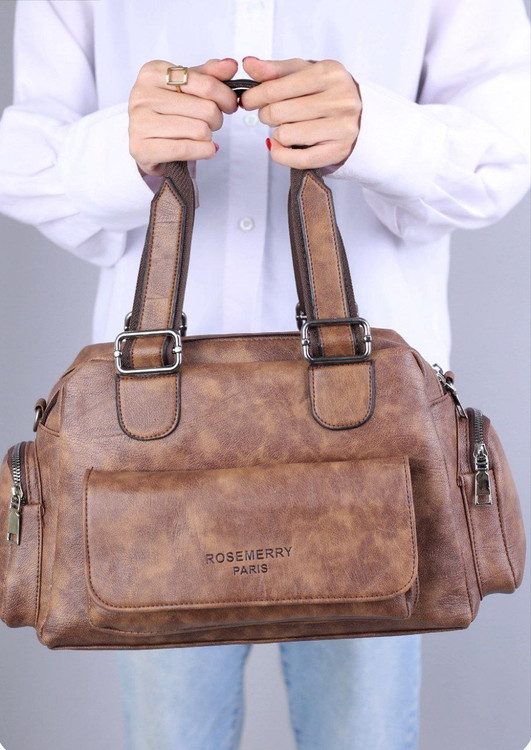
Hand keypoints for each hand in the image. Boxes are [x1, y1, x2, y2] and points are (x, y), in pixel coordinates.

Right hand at [128, 58, 238, 175]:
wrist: (146, 144)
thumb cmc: (167, 113)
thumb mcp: (186, 87)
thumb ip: (209, 75)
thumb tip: (231, 65)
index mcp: (153, 72)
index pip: (207, 84)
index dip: (226, 96)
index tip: (229, 104)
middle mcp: (143, 94)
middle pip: (206, 109)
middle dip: (217, 119)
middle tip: (211, 123)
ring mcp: (140, 121)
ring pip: (200, 130)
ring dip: (209, 137)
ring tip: (201, 136)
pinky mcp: (142, 148)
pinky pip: (187, 149)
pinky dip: (205, 151)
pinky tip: (206, 149)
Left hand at [239, 57, 361, 169]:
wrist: (363, 119)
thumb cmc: (328, 94)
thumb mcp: (305, 73)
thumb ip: (276, 70)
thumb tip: (248, 64)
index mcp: (329, 73)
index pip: (276, 87)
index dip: (255, 96)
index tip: (248, 100)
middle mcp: (339, 99)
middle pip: (278, 112)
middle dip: (266, 114)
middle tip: (270, 114)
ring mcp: (341, 127)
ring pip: (285, 135)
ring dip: (277, 134)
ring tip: (284, 128)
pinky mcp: (338, 151)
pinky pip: (297, 159)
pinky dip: (280, 154)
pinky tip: (279, 146)